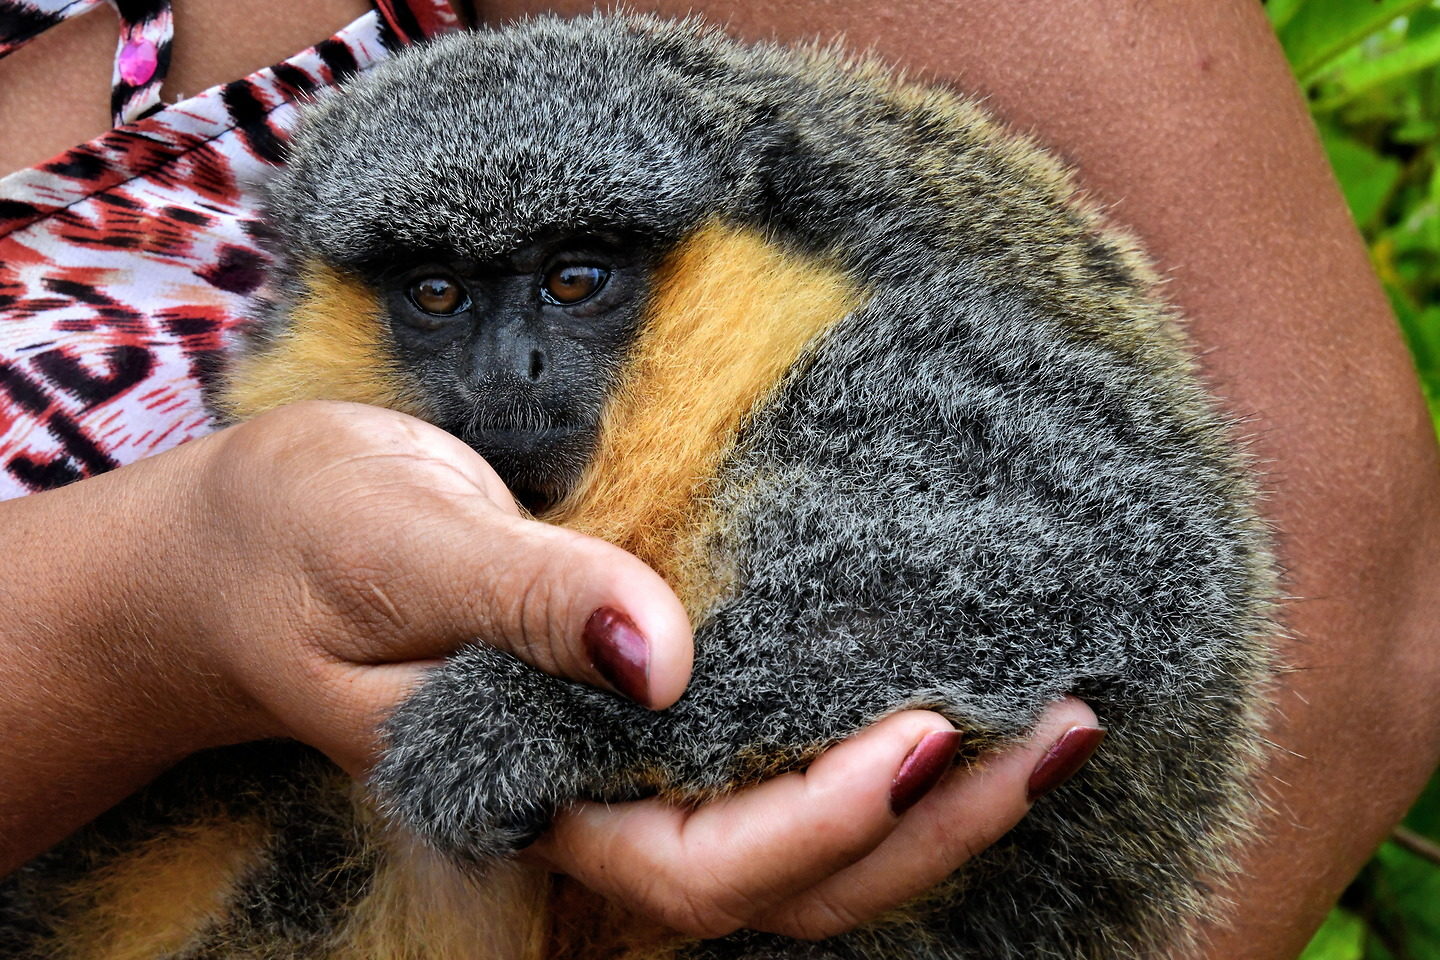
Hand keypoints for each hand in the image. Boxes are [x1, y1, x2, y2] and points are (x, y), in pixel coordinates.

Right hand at [2, 398, 1103, 941]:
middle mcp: (588, 801)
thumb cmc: (306, 541)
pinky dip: (872, 743)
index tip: (933, 732)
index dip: (822, 819)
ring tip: (1053, 727)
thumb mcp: (397, 546)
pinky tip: (952, 690)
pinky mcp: (645, 705)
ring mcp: (620, 765)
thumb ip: (524, 601)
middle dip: (928, 827)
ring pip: (796, 843)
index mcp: (524, 787)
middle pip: (782, 883)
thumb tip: (661, 655)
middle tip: (1062, 733)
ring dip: (929, 801)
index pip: (695, 864)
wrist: (255, 544)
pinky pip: (773, 758)